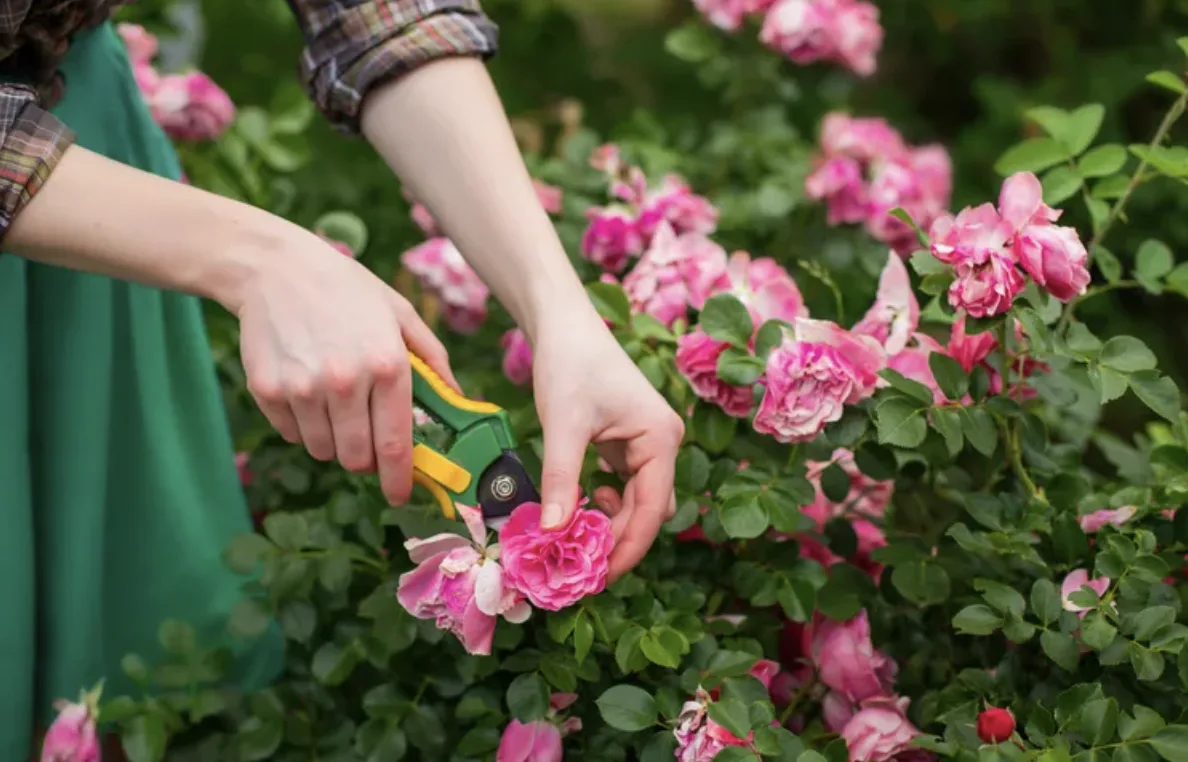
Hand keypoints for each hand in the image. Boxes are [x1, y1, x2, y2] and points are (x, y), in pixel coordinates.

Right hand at [233, 232, 457, 504]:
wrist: (276, 268)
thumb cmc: (347, 290)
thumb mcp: (400, 314)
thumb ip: (433, 359)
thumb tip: (457, 398)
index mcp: (387, 365)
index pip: (395, 444)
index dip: (399, 479)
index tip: (401, 495)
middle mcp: (345, 382)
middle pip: (357, 458)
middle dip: (364, 458)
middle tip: (364, 435)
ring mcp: (303, 389)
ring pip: (323, 450)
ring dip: (333, 440)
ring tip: (333, 402)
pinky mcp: (268, 391)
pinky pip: (292, 434)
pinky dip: (302, 425)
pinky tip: (305, 388)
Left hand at [531, 313, 684, 579]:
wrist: (563, 323)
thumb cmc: (569, 364)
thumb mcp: (562, 425)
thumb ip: (560, 480)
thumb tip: (550, 532)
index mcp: (660, 439)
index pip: (652, 510)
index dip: (627, 548)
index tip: (597, 578)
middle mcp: (661, 444)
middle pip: (648, 511)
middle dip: (616, 540)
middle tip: (577, 567)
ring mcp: (646, 444)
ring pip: (635, 502)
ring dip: (608, 524)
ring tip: (573, 539)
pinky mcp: (627, 443)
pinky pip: (623, 486)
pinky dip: (602, 504)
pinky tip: (577, 504)